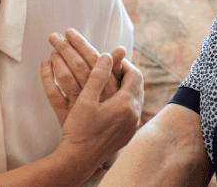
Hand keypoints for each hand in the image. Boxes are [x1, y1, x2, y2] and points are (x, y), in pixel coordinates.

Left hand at [41, 29, 124, 124]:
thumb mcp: (115, 93)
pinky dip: (46, 77)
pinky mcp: (65, 115)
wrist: (94, 149)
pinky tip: (44, 64)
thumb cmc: (108, 116)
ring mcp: (79, 107)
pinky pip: (52, 93)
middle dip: (66, 47)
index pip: (96, 60)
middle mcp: (96, 97)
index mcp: (111, 89)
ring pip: (66, 78)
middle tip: (55, 35)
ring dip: (57, 60)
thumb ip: (115, 71)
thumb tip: (120, 48)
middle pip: (79, 66)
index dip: (82, 44)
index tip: (71, 33)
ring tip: (51, 48)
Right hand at [49, 53, 143, 172]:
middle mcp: (134, 115)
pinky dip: (126, 102)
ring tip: (113, 82)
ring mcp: (132, 126)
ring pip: (136, 100)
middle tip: (114, 68)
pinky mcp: (127, 135)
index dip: (124, 64)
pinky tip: (113, 102)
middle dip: (127, 75)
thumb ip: (97, 76)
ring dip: (127, 88)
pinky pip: (133, 112)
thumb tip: (107, 56)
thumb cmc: (79, 130)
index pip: (134, 75)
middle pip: (138, 87)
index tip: (113, 60)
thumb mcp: (85, 100)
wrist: (79, 160)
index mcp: (125, 104)